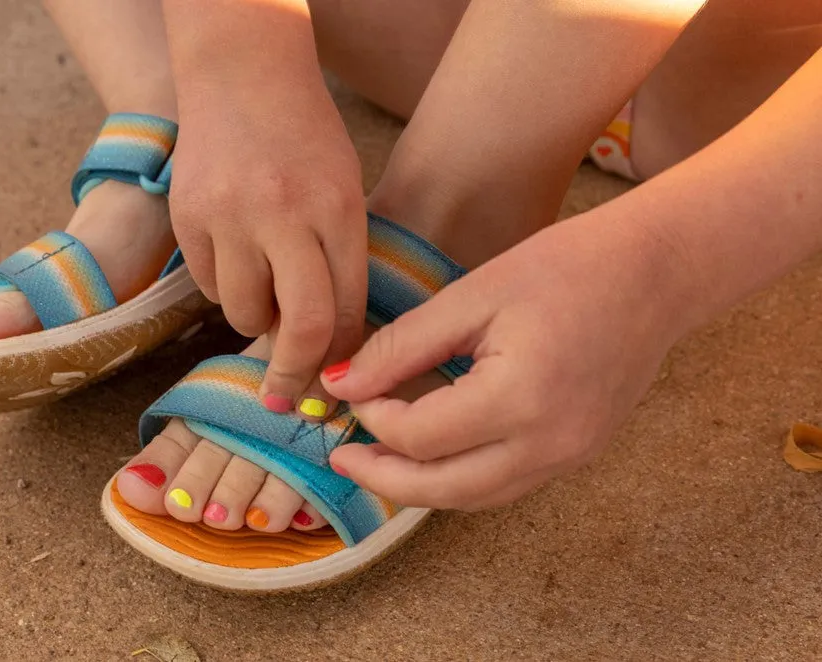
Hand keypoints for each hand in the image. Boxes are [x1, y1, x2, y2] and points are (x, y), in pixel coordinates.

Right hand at [168, 72, 366, 418]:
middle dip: (295, 374)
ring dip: (256, 318)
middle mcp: (285, 213)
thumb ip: (339, 263)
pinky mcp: (188, 217)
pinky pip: (207, 285)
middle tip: (286, 399)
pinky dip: (224, 285)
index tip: (331, 386)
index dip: (340, 358)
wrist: (241, 73)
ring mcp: (230, 215)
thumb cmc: (304, 137)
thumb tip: (328, 347)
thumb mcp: (343, 191)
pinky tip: (234, 254)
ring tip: (263, 286)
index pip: (345, 310)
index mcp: (338, 208)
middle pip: (299, 327)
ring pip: (244, 313)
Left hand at [323, 210, 689, 509]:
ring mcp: (570, 456)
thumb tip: (342, 384)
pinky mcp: (579, 453)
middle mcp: (548, 443)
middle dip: (383, 476)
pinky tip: (433, 453)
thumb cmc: (567, 266)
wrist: (657, 271)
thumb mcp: (472, 295)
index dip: (373, 419)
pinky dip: (460, 477)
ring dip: (420, 486)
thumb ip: (402, 346)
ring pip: (475, 497)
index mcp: (519, 398)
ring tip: (378, 460)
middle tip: (341, 456)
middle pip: (443, 488)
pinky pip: (506, 484)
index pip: (419, 436)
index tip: (350, 391)